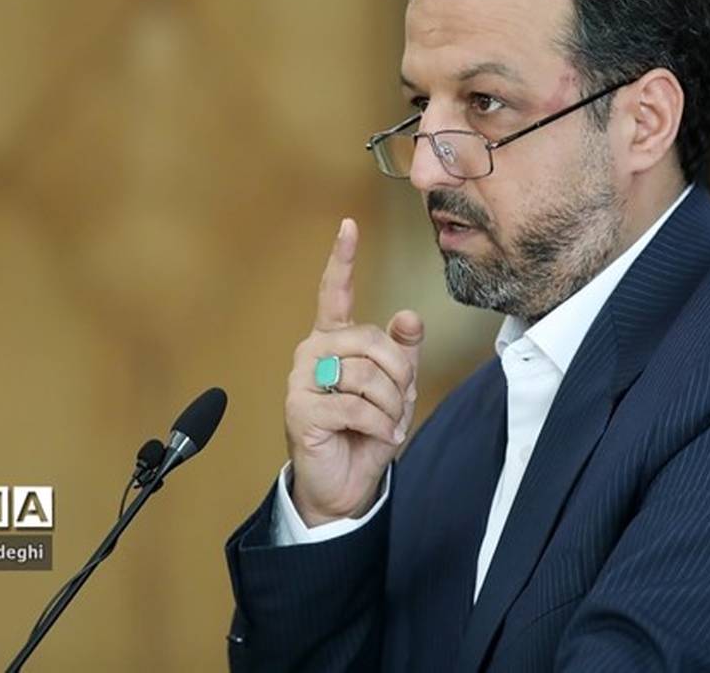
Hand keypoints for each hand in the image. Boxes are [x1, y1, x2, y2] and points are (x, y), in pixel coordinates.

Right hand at [285, 218, 423, 526]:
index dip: (342, 259)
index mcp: (332, 339)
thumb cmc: (365, 430)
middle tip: (399, 404)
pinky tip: (376, 435)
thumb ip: (401, 352)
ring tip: (386, 424)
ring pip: (365, 375)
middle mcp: (311, 351)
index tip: (349, 225)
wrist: (343, 483)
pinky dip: (378, 425)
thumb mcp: (394, 388)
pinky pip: (355, 405)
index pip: (334, 292)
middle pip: (370, 341)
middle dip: (398, 376)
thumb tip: (409, 316)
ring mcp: (300, 379)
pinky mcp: (299, 408)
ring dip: (389, 405)